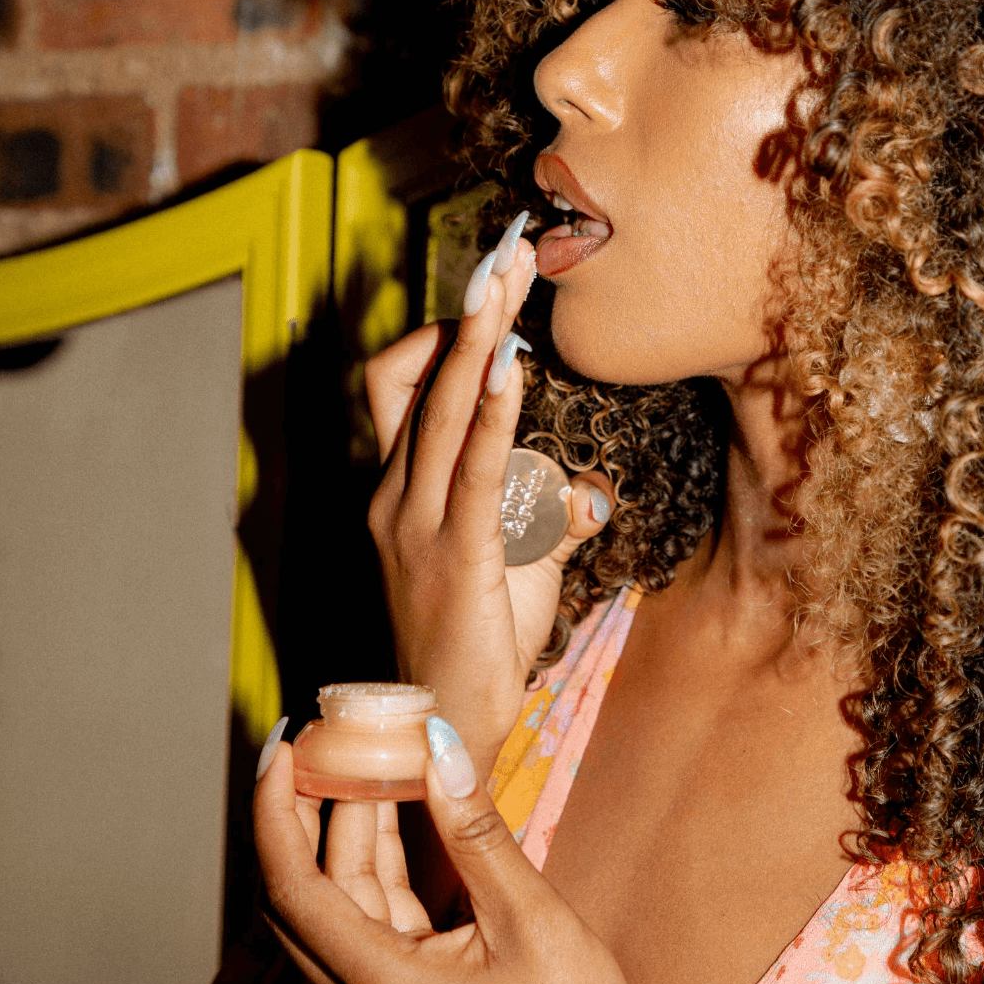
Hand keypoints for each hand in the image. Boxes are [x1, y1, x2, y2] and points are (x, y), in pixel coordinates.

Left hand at [254, 717, 630, 983]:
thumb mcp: (528, 918)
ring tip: (370, 756)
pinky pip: (374, 910)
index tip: (282, 750)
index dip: (275, 815)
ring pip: (339, 899)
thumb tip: (440, 748)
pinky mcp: (406, 982)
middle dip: (308, 809)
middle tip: (323, 741)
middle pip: (304, 893)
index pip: (294, 891)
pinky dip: (380, 855)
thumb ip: (478, 835)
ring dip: (350, 826)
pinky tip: (396, 804)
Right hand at [365, 215, 614, 777]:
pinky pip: (473, 468)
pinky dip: (495, 411)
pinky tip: (518, 369)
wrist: (443, 729)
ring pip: (441, 408)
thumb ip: (540, 519)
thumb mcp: (512, 566)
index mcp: (401, 488)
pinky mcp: (453, 553)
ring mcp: (414, 522)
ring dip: (477, 339)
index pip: (403, 385)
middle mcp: (396, 493)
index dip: (442, 335)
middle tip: (506, 254)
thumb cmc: (478, 640)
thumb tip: (586, 492)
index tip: (495, 301)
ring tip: (507, 284)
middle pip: (420, 377)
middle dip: (468, 312)